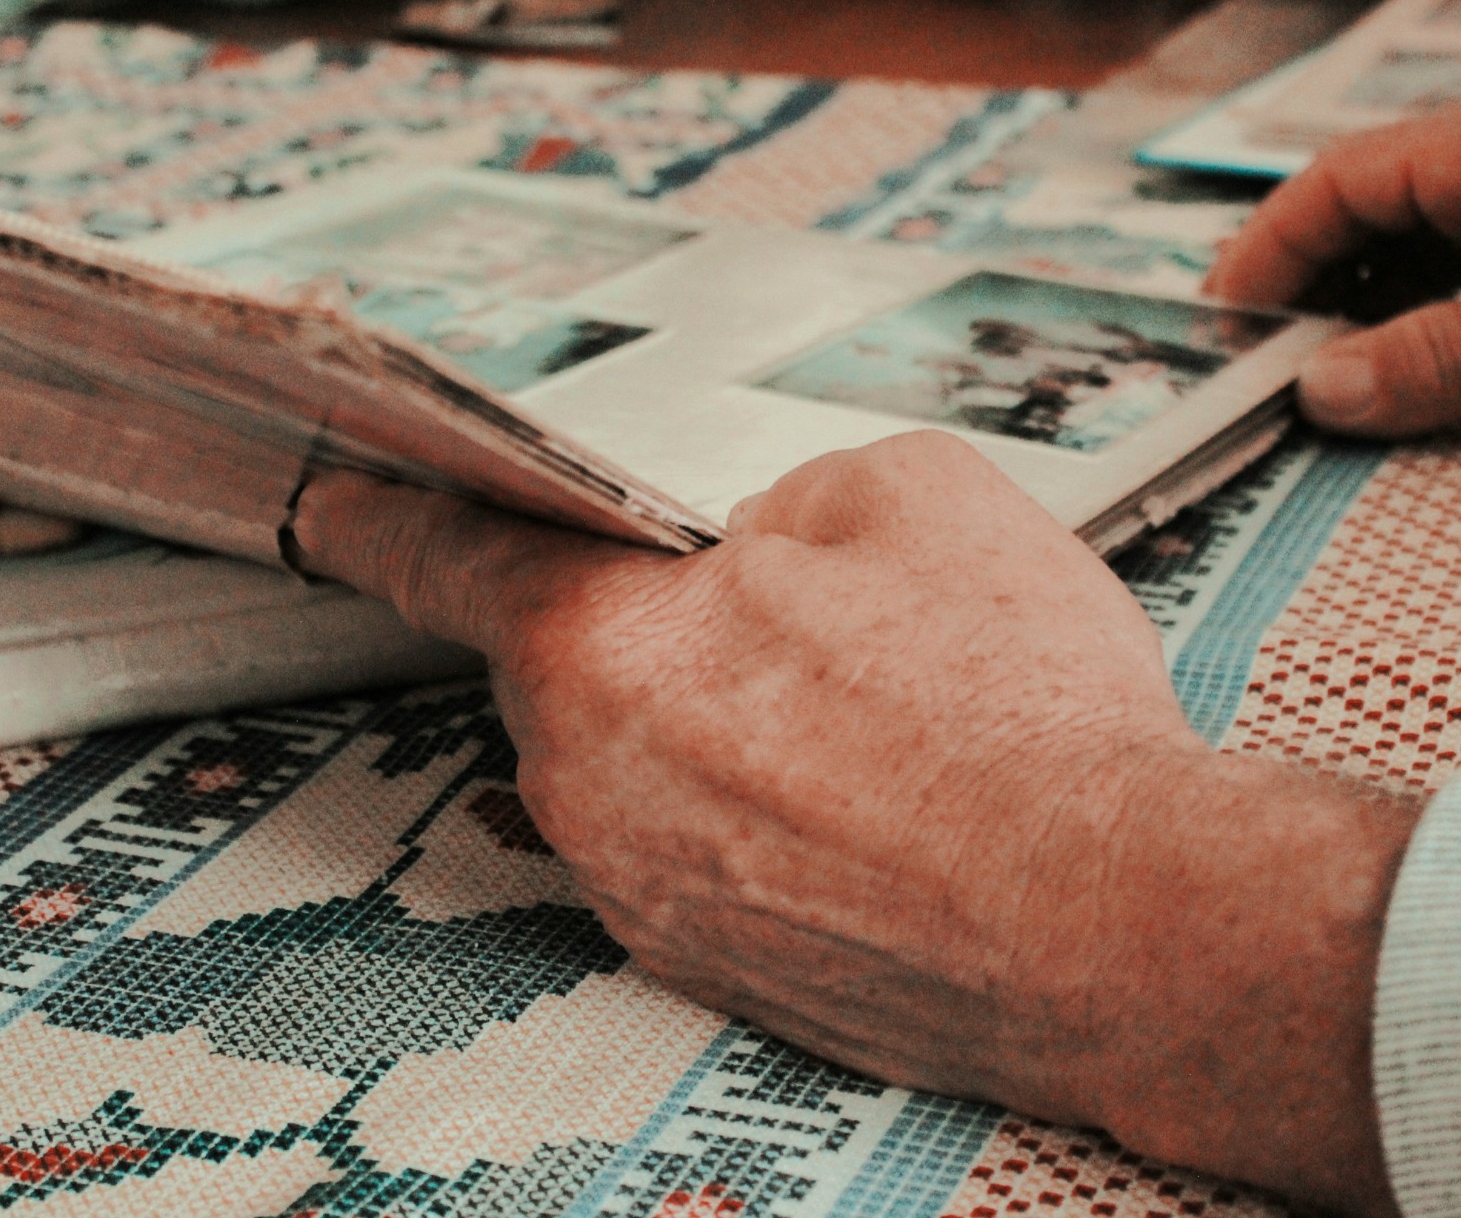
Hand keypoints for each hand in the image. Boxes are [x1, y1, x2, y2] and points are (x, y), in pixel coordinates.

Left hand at [294, 432, 1416, 1213]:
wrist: (1123, 923)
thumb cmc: (1013, 710)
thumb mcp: (908, 494)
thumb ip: (781, 497)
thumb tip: (757, 542)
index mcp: (598, 649)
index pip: (448, 556)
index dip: (386, 518)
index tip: (338, 508)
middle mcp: (587, 788)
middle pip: (567, 663)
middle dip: (644, 621)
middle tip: (766, 607)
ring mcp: (643, 893)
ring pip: (636, 759)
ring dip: (710, 719)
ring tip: (854, 709)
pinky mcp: (712, 966)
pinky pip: (695, 843)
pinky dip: (751, 807)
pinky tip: (864, 792)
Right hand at [1207, 76, 1460, 434]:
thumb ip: (1434, 363)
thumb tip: (1316, 392)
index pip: (1335, 182)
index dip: (1266, 253)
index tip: (1223, 323)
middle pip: (1356, 205)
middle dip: (1299, 279)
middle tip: (1248, 354)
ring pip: (1395, 237)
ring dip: (1347, 301)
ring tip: (1306, 369)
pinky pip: (1441, 262)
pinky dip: (1399, 311)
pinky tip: (1378, 362)